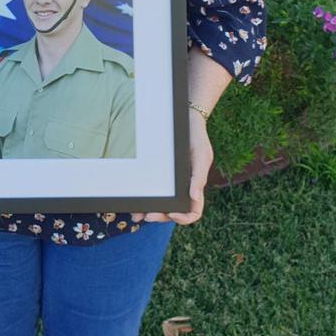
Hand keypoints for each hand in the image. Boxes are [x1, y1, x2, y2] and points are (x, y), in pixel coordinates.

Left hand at [131, 111, 213, 225]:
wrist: (184, 117)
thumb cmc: (196, 136)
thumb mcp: (201, 154)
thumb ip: (199, 176)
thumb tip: (194, 197)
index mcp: (195, 186)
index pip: (193, 211)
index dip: (184, 218)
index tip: (172, 214)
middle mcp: (182, 187)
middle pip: (172, 211)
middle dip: (160, 216)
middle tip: (147, 216)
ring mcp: (170, 182)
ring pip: (160, 204)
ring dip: (149, 211)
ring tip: (135, 214)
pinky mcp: (159, 173)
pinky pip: (152, 189)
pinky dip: (144, 197)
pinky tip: (134, 200)